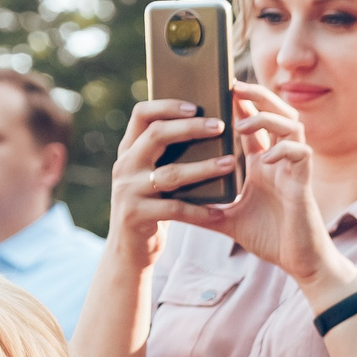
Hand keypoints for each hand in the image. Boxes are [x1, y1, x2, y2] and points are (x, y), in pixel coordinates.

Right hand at [102, 99, 236, 264]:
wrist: (130, 251)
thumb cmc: (153, 208)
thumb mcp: (154, 178)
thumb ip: (168, 157)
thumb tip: (209, 129)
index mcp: (129, 151)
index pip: (141, 114)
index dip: (167, 105)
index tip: (196, 105)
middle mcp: (125, 166)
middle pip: (156, 135)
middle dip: (190, 128)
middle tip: (221, 126)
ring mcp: (128, 191)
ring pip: (170, 173)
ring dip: (204, 168)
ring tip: (231, 164)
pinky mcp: (137, 216)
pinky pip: (174, 210)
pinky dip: (200, 211)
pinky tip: (221, 212)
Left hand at [184, 84, 342, 293]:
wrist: (298, 262)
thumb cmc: (269, 239)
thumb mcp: (227, 220)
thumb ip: (203, 208)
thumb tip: (168, 207)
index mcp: (263, 163)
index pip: (253, 122)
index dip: (239, 103)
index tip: (218, 89)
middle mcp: (281, 160)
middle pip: (278, 112)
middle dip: (258, 96)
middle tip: (233, 87)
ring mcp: (295, 169)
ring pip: (293, 125)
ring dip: (268, 118)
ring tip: (243, 124)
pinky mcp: (305, 183)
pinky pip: (301, 154)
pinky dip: (283, 150)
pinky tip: (264, 159)